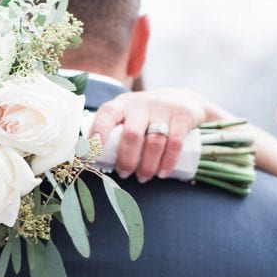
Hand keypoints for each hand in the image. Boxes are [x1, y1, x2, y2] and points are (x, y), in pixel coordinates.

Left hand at [89, 88, 210, 180]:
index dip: (99, 132)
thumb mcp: (131, 115)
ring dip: (147, 165)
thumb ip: (117, 132)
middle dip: (127, 159)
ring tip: (143, 178)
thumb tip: (96, 162)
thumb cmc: (148, 115)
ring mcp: (163, 108)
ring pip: (154, 141)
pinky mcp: (183, 116)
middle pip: (132, 134)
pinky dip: (168, 161)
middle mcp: (142, 104)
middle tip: (124, 174)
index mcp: (123, 105)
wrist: (185, 99)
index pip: (108, 114)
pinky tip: (162, 173)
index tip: (91, 152)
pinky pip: (174, 143)